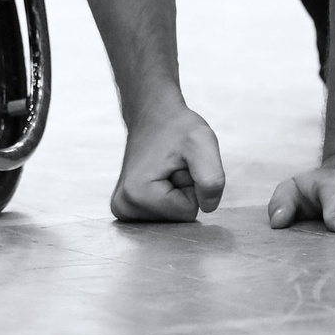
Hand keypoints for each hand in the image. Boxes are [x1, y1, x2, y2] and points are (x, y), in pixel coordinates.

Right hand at [110, 101, 224, 222]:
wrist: (154, 116)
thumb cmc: (177, 127)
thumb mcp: (202, 143)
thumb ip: (212, 179)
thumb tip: (208, 207)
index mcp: (137, 195)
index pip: (187, 212)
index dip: (191, 186)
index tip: (179, 164)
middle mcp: (123, 207)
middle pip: (177, 218)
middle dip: (183, 190)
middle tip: (173, 165)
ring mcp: (123, 209)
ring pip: (171, 217)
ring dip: (176, 192)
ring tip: (166, 168)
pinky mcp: (126, 209)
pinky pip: (162, 215)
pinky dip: (167, 196)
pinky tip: (159, 175)